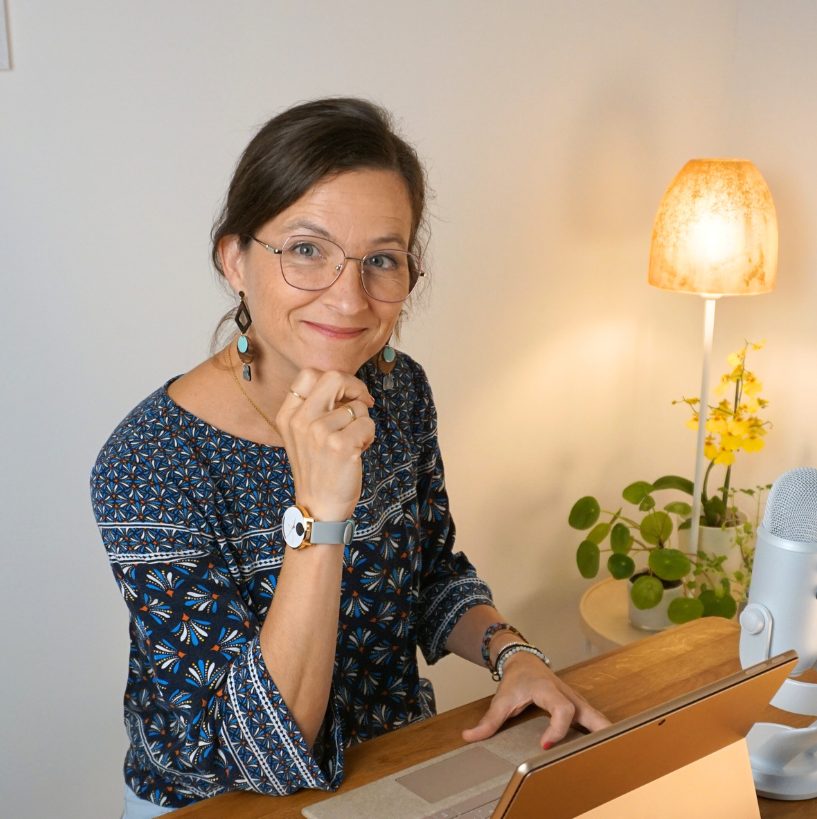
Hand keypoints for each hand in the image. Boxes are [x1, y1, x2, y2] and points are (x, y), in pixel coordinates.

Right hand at [276, 369, 375, 522]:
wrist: (319, 507)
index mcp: (288, 415)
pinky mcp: (340, 446)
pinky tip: (357, 452)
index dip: (335, 379)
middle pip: (334, 377)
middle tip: (363, 402)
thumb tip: (349, 386)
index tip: (346, 394)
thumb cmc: (318, 469)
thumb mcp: (304, 435)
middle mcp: (300, 421)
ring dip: (363, 422)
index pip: (309, 374)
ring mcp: (319, 433)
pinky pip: (367, 423)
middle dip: (355, 387)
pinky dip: (369, 436)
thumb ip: (317, 408)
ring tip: (352, 442)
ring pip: (357, 406)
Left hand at [462, 653, 610, 748]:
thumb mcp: (501, 698)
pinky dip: (600, 733)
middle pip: (590, 712)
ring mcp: (575, 700)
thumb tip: (469, 737)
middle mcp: (567, 694)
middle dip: (599, 731)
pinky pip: (593, 720)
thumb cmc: (516, 678)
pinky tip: (605, 750)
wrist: (523, 660)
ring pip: (596, 716)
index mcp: (549, 690)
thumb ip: (488, 720)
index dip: (557, 728)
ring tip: (612, 757)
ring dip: (604, 734)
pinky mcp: (578, 706)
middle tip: (604, 753)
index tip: (544, 744)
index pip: (562, 709)